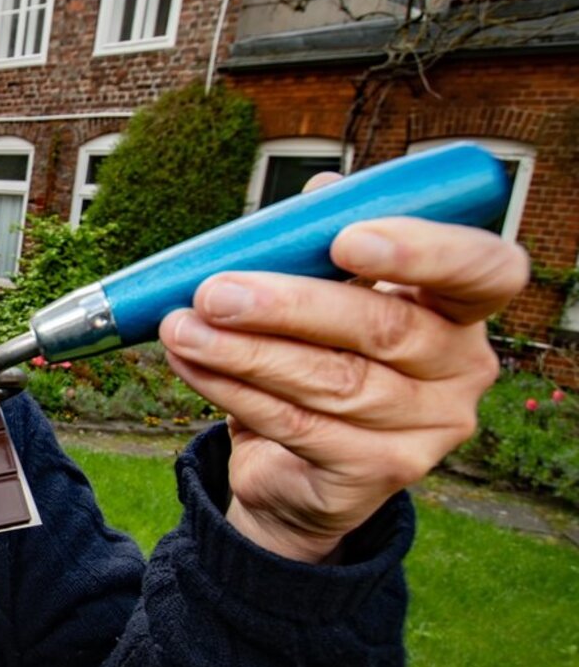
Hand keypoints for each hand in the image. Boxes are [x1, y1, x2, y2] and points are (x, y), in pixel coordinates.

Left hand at [159, 201, 528, 562]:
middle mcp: (462, 368)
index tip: (347, 240)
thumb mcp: (324, 295)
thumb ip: (326, 243)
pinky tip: (193, 365)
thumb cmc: (319, 358)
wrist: (298, 467)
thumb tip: (320, 194)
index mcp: (461, 306)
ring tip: (183, 328)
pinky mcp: (382, 473)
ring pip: (333, 382)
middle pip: (386, 329)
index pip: (483, 271)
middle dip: (289, 305)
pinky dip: (235, 391)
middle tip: (216, 291)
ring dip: (245, 352)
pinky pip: (298, 424)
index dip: (424, 252)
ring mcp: (430, 428)